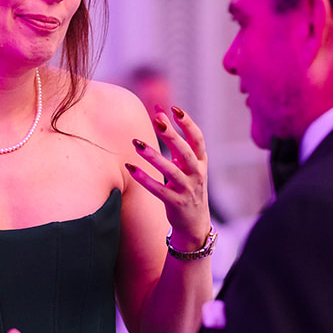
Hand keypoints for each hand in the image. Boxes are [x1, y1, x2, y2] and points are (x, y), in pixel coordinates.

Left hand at [128, 106, 210, 249]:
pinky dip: (144, 178)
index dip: (188, 123)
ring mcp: (187, 190)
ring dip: (153, 156)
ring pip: (171, 171)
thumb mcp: (187, 165)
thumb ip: (175, 142)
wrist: (194, 223)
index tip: (174, 109)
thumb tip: (159, 113)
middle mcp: (197, 174)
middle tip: (157, 121)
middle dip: (172, 136)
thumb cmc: (188, 187)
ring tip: (136, 143)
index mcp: (201, 162)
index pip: (198, 139)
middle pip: (186, 152)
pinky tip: (130, 168)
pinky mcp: (175, 203)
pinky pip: (158, 189)